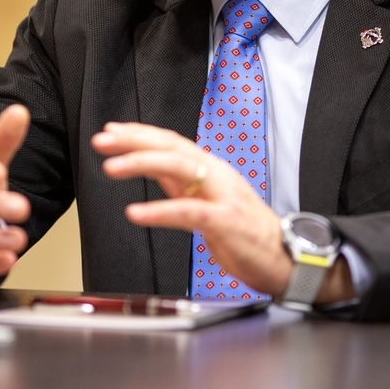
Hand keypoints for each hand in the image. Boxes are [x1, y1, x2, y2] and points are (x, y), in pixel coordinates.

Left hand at [91, 121, 292, 296]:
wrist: (287, 257)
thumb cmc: (247, 232)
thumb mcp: (209, 201)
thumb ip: (182, 184)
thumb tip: (150, 167)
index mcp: (212, 169)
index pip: (172, 142)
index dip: (140, 134)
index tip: (110, 131)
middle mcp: (217, 175)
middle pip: (172, 147)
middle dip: (134, 140)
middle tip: (102, 140)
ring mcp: (223, 196)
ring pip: (180, 168)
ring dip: (142, 163)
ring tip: (111, 167)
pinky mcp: (226, 222)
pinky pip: (188, 212)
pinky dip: (160, 211)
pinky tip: (136, 213)